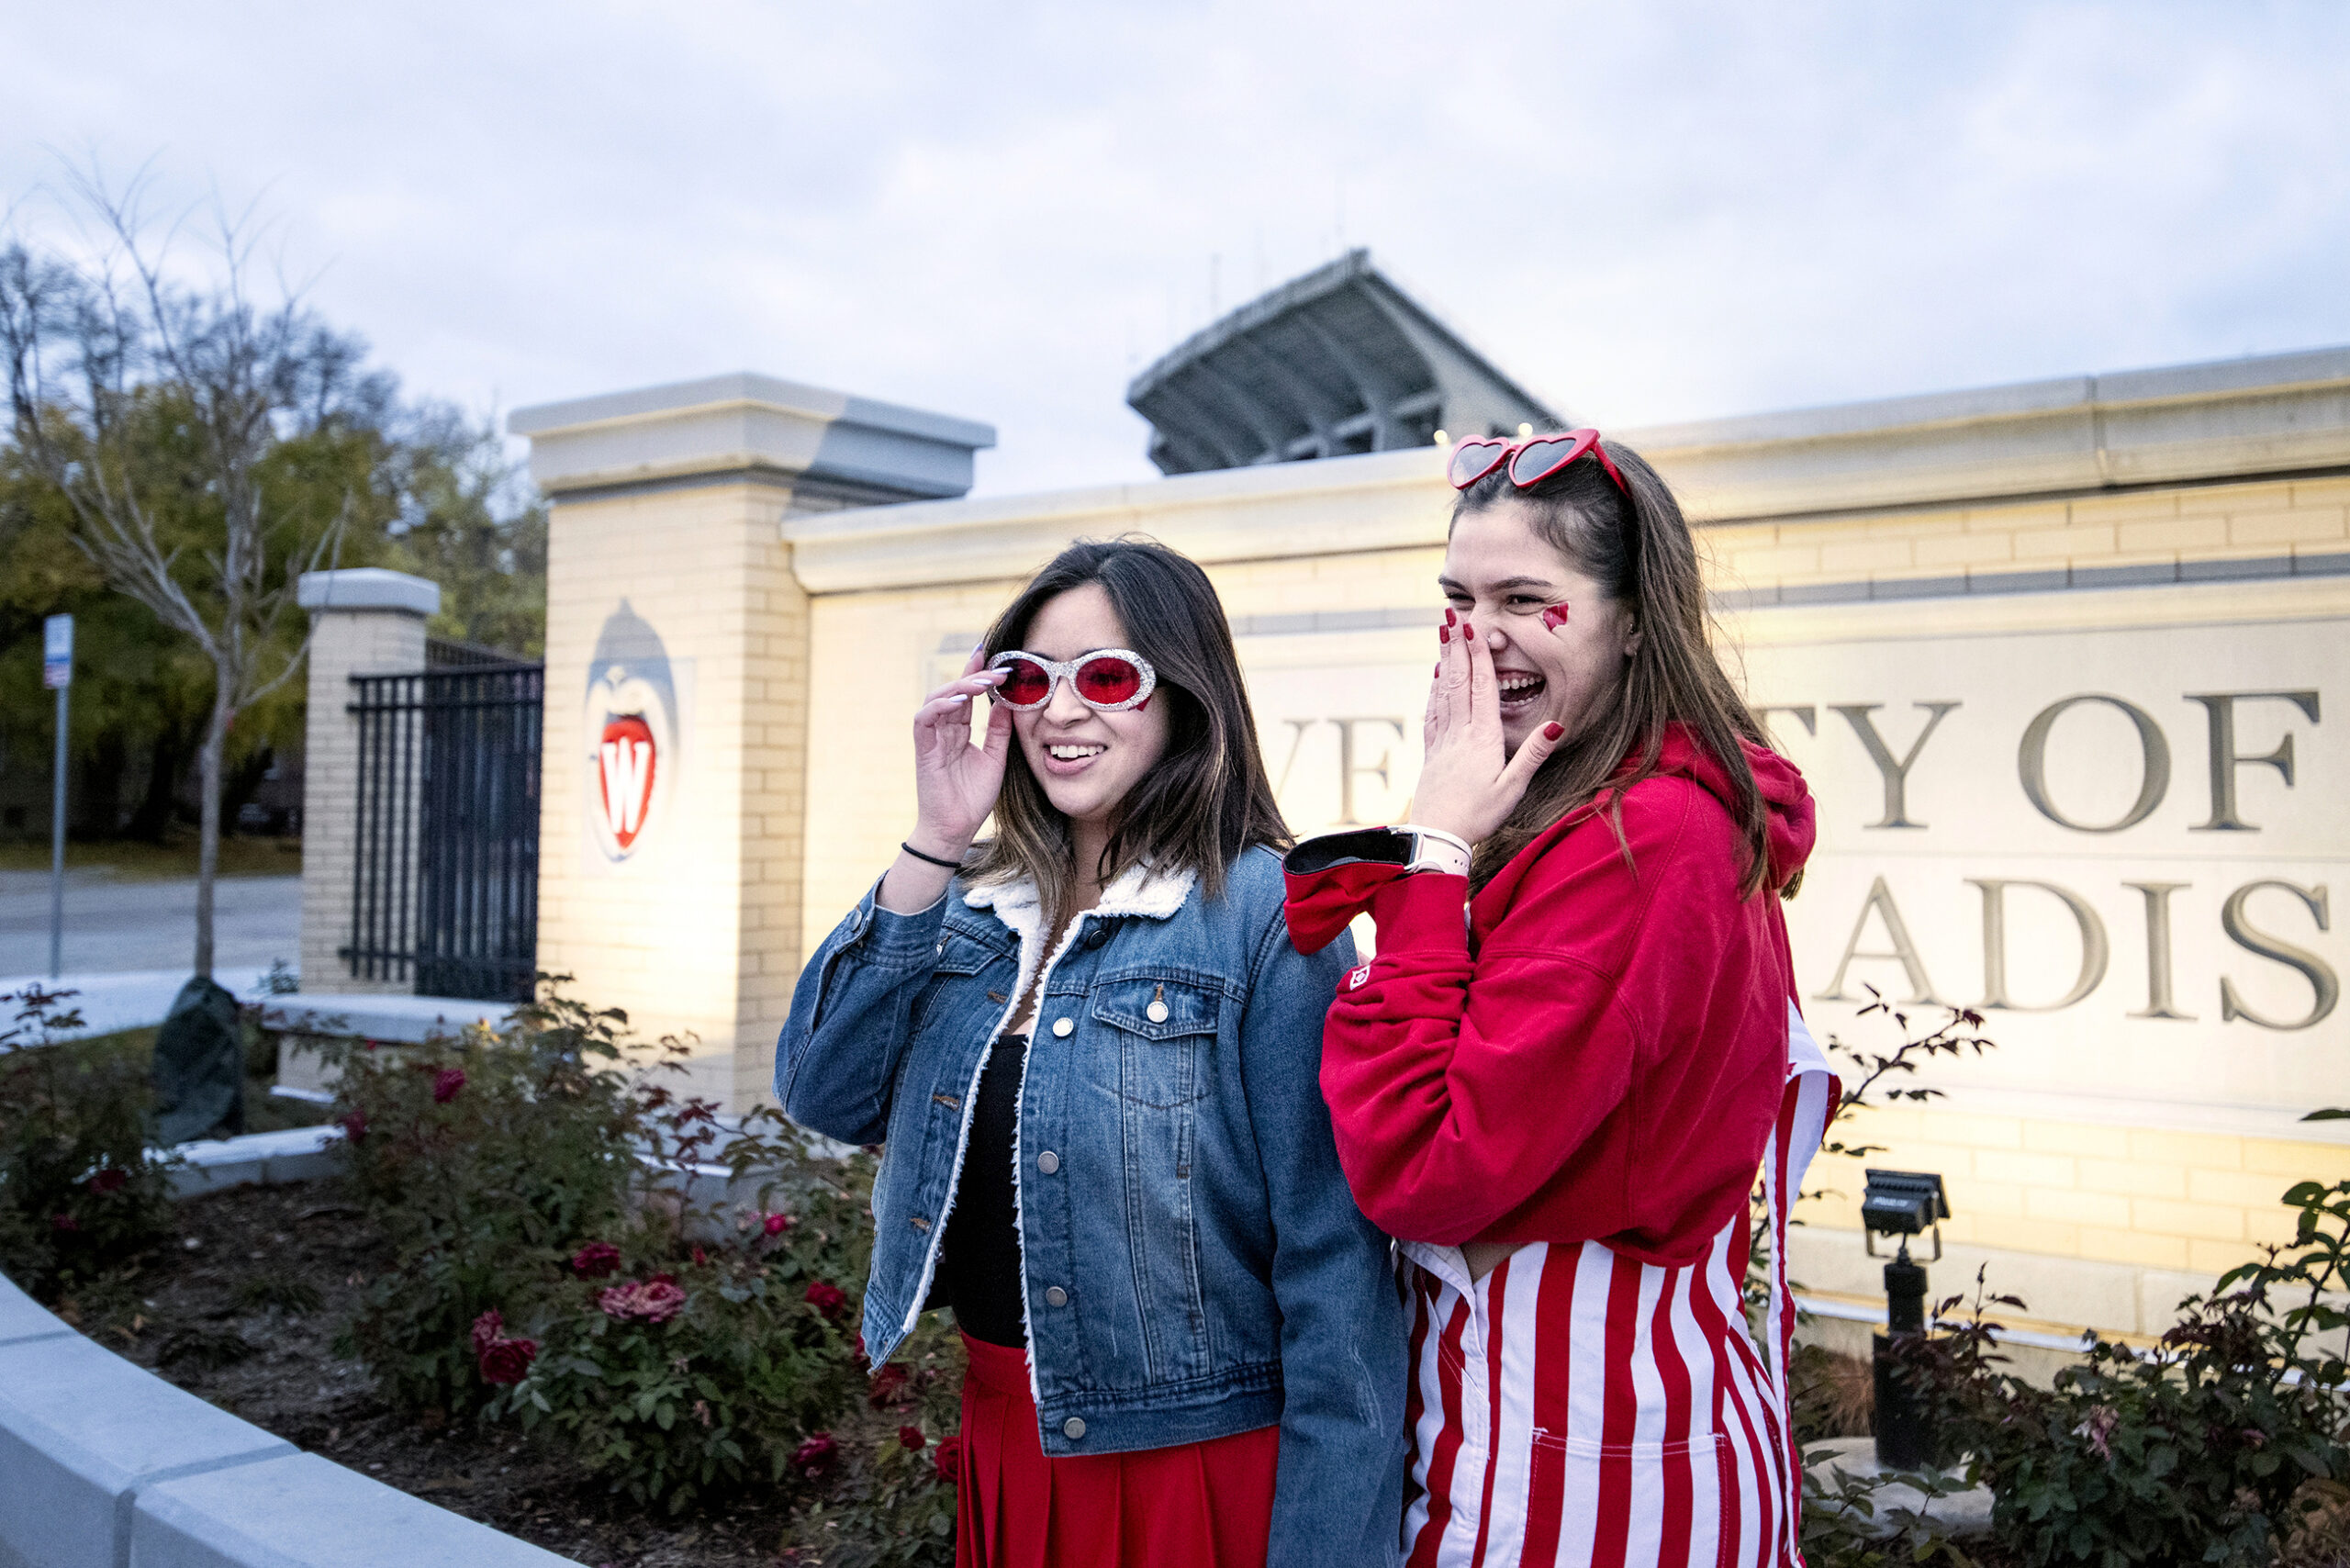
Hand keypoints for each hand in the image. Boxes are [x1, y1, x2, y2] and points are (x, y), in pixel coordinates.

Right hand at [907, 648, 1013, 858]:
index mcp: (958, 732)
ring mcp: (931, 739)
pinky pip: (924, 720)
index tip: (996, 659)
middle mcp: (943, 731)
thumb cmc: (972, 798)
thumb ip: (998, 731)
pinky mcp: (922, 750)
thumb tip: (1007, 702)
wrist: (956, 830)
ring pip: (936, 699)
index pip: (966, 696)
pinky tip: (959, 703)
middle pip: (952, 692)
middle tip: (996, 668)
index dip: (977, 676)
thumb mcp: (994, 758)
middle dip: (972, 676)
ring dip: (958, 687)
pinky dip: (939, 707)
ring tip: (981, 682)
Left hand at [1410, 614, 1563, 844]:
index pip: (1482, 687)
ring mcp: (1443, 741)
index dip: (1479, 656)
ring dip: (1445, 661)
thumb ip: (1533, 755)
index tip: (1474, 628)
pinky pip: (1433, 712)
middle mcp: (1460, 733)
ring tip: (1443, 635)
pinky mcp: (1431, 752)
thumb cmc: (1479, 815)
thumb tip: (1556, 725)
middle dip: (1458, 647)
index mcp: (1483, 738)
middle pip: (1459, 681)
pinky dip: (1435, 689)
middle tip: (1453, 617)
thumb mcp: (1513, 788)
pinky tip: (1435, 677)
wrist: (1436, 835)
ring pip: (1444, 692)